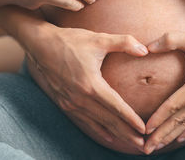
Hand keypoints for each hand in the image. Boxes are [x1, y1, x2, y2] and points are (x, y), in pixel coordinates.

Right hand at [25, 26, 148, 151]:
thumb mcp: (98, 39)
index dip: (131, 119)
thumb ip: (124, 43)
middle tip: (143, 145)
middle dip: (127, 133)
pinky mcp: (64, 103)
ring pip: (97, 123)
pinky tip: (108, 136)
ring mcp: (70, 102)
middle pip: (108, 120)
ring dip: (115, 134)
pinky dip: (98, 130)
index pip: (116, 106)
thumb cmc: (70, 41)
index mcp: (91, 84)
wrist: (39, 44)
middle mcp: (80, 98)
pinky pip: (84, 121)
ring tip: (130, 143)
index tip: (144, 129)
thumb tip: (145, 50)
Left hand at [143, 26, 184, 153]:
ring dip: (174, 136)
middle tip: (147, 148)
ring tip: (159, 146)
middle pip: (181, 120)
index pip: (174, 106)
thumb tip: (146, 47)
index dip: (158, 119)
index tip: (145, 130)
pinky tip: (181, 138)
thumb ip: (169, 40)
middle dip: (162, 135)